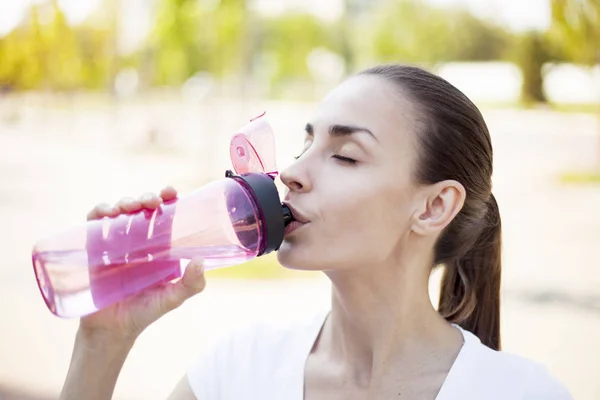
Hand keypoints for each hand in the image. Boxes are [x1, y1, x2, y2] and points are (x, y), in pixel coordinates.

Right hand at [79, 186, 205, 343]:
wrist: (112, 330)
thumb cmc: (145, 312)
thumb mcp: (172, 299)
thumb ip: (191, 284)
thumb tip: (200, 261)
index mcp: (160, 247)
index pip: (165, 215)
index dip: (168, 199)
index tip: (170, 192)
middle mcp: (139, 241)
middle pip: (142, 208)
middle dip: (146, 198)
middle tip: (150, 202)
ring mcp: (115, 243)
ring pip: (119, 211)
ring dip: (124, 202)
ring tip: (128, 208)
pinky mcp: (94, 249)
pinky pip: (93, 224)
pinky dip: (98, 213)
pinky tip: (104, 214)